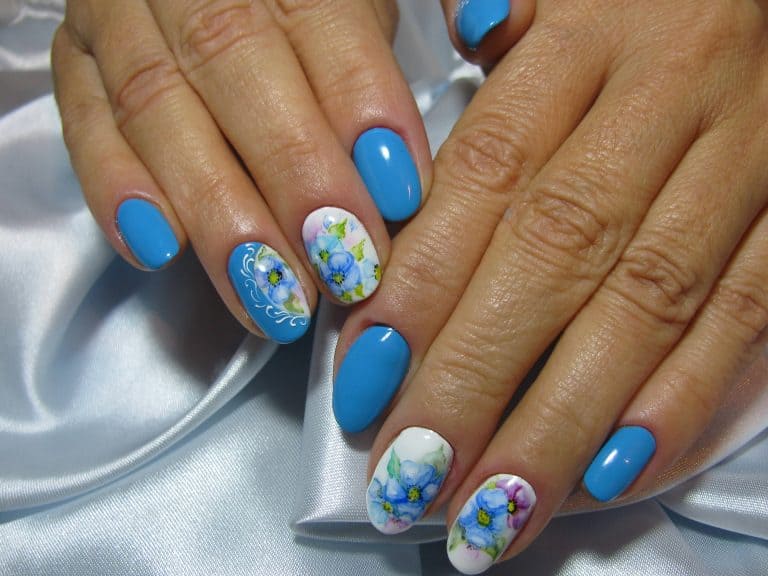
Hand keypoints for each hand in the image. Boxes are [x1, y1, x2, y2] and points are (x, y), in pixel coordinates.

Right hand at [51, 0, 430, 343]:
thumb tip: (488, 27)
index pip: (324, 18)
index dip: (362, 106)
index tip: (401, 196)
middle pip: (237, 67)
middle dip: (293, 176)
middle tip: (344, 269)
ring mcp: (122, 16)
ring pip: (158, 108)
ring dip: (215, 211)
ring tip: (272, 300)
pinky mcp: (78, 60)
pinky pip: (83, 121)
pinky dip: (115, 188)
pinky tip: (160, 252)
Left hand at [334, 0, 767, 571]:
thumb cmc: (645, 3)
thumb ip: (490, 39)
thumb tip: (426, 97)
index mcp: (587, 31)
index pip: (485, 172)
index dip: (422, 283)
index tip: (365, 381)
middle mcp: (668, 95)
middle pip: (558, 254)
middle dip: (479, 377)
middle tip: (414, 477)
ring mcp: (750, 157)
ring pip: (649, 304)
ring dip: (566, 419)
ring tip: (495, 510)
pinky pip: (752, 313)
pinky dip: (683, 401)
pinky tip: (615, 473)